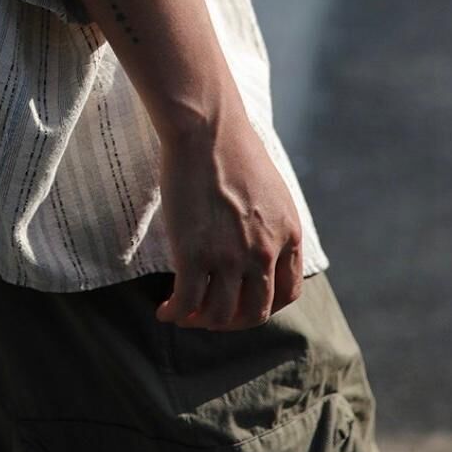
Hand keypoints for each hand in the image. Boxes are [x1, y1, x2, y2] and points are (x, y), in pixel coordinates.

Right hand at [154, 108, 303, 330]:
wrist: (206, 129)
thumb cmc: (230, 148)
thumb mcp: (270, 189)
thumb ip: (269, 221)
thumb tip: (254, 237)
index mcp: (287, 235)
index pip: (286, 294)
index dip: (263, 307)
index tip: (241, 305)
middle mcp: (264, 253)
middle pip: (254, 313)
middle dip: (230, 322)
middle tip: (209, 316)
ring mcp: (231, 257)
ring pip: (219, 314)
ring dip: (200, 321)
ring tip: (183, 313)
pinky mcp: (196, 254)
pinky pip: (188, 302)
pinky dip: (175, 313)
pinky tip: (164, 311)